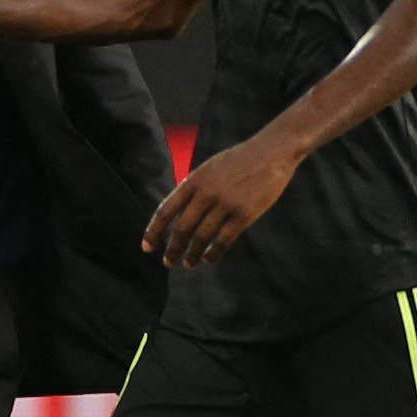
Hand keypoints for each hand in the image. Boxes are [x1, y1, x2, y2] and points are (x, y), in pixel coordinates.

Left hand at [141, 132, 301, 268]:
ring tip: (188, 264)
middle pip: (182, 228)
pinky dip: (213, 253)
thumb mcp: (208, 169)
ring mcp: (226, 204)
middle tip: (168, 262)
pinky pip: (224, 240)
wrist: (270, 153)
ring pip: (202, 237)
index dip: (154, 231)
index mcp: (194, 180)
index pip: (166, 210)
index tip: (147, 247)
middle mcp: (206, 193)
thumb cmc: (237, 162)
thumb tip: (177, 213)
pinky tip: (208, 259)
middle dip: (173, 248)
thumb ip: (193, 188)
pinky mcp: (244, 214)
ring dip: (192, 254)